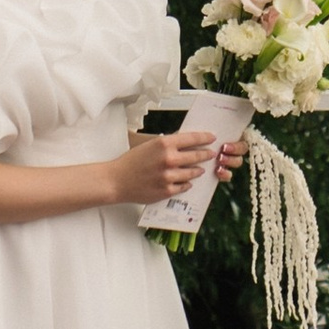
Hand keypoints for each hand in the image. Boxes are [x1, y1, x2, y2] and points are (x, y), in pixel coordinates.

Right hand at [113, 122, 245, 207]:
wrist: (116, 180)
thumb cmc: (131, 161)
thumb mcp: (149, 145)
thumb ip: (167, 144)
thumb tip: (186, 143)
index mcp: (164, 144)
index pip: (192, 138)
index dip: (205, 138)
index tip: (212, 138)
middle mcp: (169, 159)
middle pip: (196, 156)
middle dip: (206, 154)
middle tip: (211, 154)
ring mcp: (169, 176)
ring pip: (192, 173)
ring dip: (198, 170)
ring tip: (200, 169)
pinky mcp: (167, 191)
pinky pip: (184, 186)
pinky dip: (187, 183)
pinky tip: (188, 182)